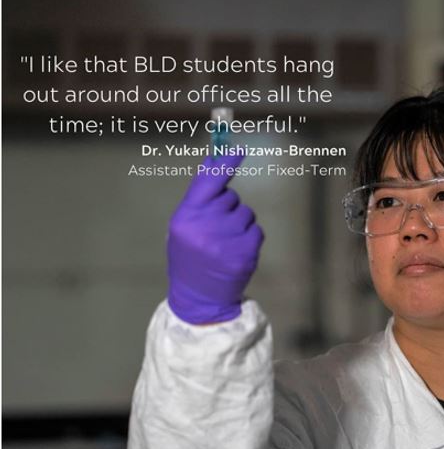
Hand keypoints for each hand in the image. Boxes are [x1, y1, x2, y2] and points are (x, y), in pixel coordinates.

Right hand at [167, 155, 263, 323]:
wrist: (199, 299)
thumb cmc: (189, 258)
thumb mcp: (183, 228)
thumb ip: (198, 198)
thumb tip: (215, 162)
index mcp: (185, 218)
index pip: (208, 181)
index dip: (224, 163)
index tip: (238, 150)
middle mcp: (205, 227)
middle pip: (230, 197)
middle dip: (226, 208)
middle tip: (214, 230)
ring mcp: (227, 241)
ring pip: (246, 213)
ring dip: (239, 223)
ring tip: (224, 244)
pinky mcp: (246, 253)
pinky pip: (256, 230)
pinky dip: (249, 238)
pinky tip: (235, 253)